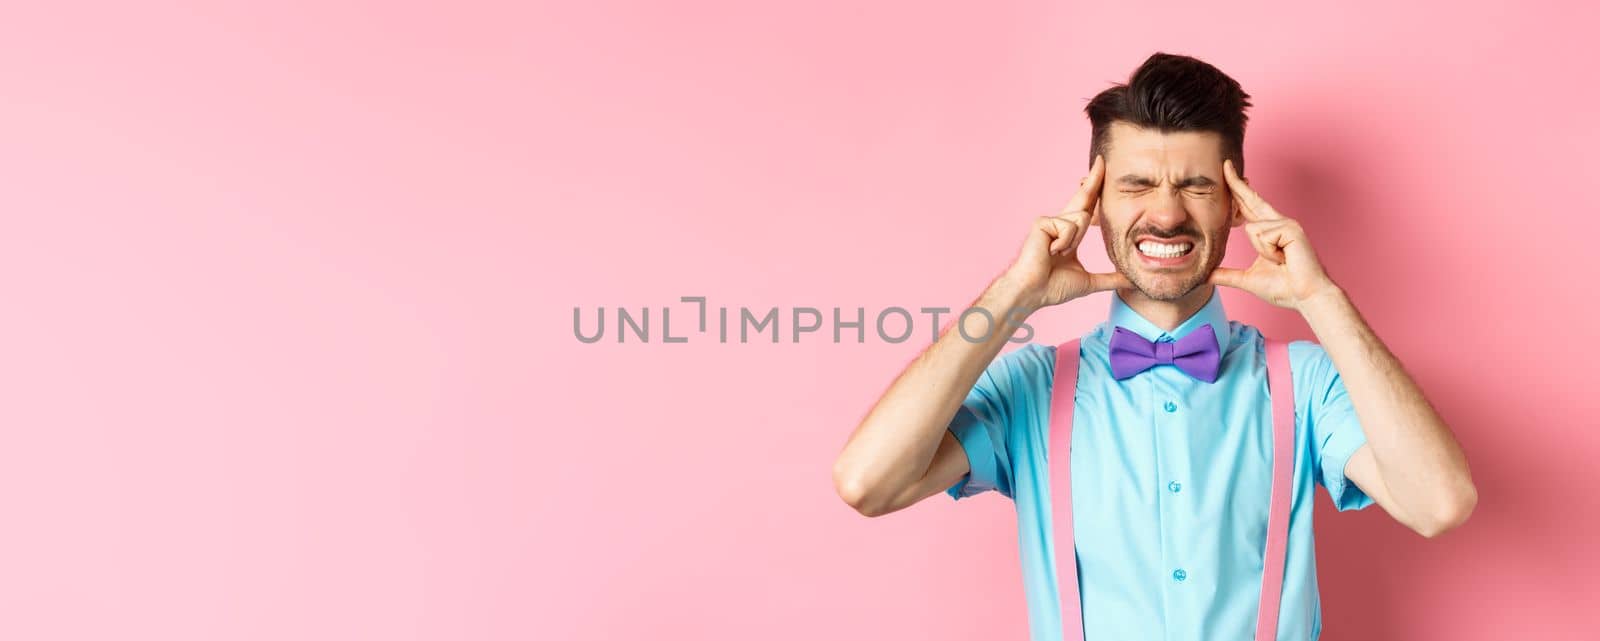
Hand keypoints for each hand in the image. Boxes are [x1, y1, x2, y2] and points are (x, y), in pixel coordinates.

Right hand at [1004, 155, 1131, 308]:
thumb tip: (1130, 282)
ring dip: (1073, 241)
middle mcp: (1060, 224)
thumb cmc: (1053, 288)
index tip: (1102, 172)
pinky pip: (1068, 226)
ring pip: (1080, 219)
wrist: (1033, 292)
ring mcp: (1050, 222)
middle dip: (1094, 178)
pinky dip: (1063, 242)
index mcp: (1069, 234)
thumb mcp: (1088, 282)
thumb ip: (1110, 279)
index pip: (1087, 208)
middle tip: (1103, 158)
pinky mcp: (1043, 223)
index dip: (1095, 191)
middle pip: (1083, 198)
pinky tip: (1050, 251)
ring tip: (1057, 254)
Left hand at [1208, 159, 1339, 309]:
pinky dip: (1269, 252)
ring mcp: (1286, 223)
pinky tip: (1284, 258)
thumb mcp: (1247, 279)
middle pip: (1251, 199)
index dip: (1238, 190)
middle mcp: (1278, 222)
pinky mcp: (1291, 228)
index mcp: (1269, 230)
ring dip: (1262, 252)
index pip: (1248, 206)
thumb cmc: (1283, 288)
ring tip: (1279, 261)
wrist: (1305, 296)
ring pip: (1252, 228)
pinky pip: (1263, 235)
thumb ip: (1226, 275)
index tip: (1227, 173)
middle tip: (1224, 163)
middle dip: (1237, 182)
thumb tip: (1206, 276)